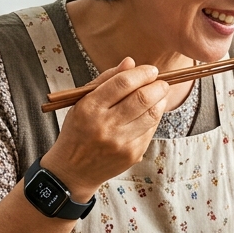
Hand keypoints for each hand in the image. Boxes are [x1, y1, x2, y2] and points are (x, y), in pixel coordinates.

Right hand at [39, 57, 167, 199]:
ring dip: (161, 101)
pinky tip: (150, 113)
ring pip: (152, 114)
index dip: (142, 73)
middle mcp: (106, 125)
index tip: (151, 70)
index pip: (123, 83)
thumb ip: (106, 80)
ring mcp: (121, 142)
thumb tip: (130, 62)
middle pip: (143, 98)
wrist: (72, 170)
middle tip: (161, 82)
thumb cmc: (78, 130)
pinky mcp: (132, 154)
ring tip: (159, 95)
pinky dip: (154, 118)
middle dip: (159, 86)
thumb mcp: (82, 102)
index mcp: (90, 108)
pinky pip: (150, 130)